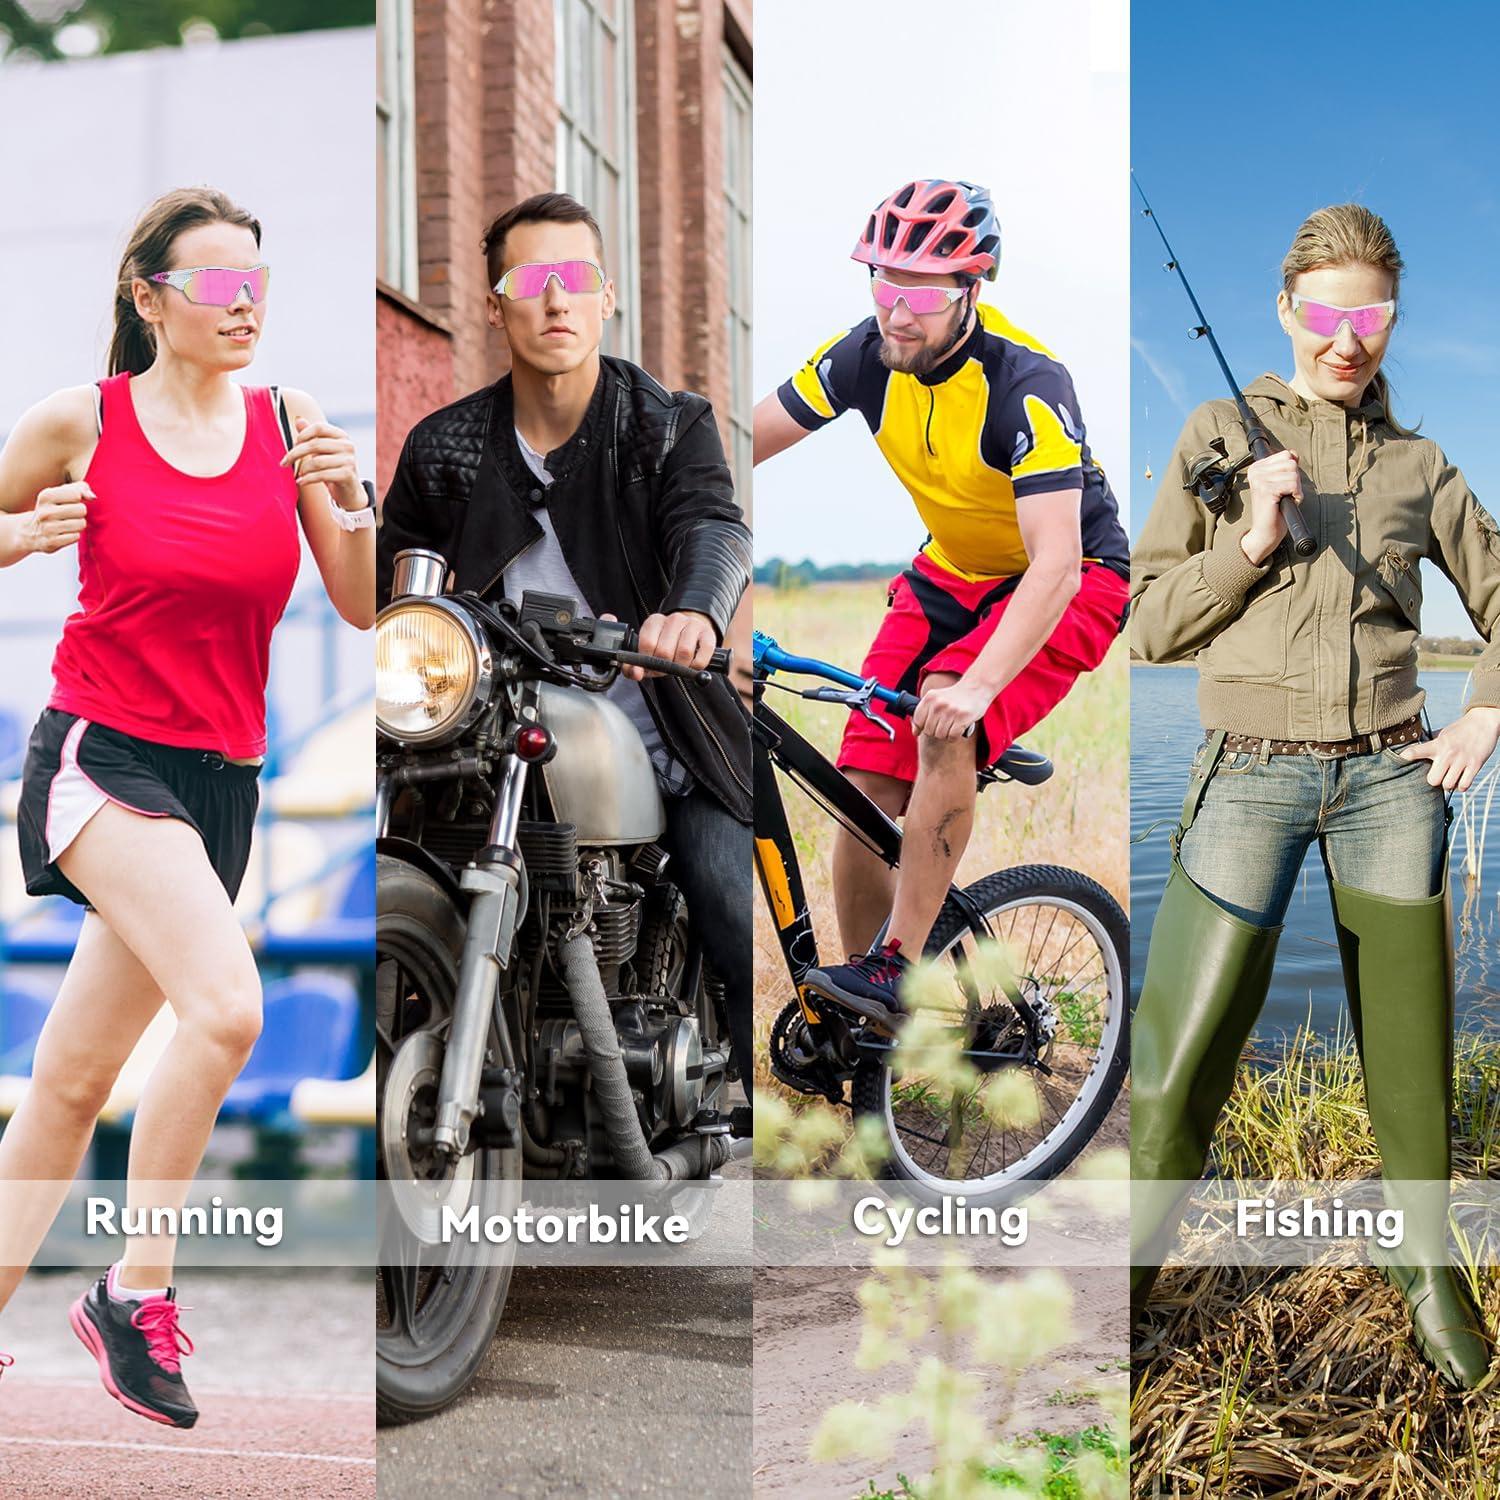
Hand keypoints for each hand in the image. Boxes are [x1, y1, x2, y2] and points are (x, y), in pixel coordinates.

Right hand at [22, 481, 90, 554]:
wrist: (30, 531)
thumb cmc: (53, 508)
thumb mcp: (61, 493)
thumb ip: (80, 489)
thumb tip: (92, 497)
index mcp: (46, 496)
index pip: (76, 494)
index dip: (78, 499)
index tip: (69, 502)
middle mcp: (46, 512)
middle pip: (82, 510)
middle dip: (80, 513)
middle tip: (69, 515)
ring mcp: (48, 528)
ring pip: (81, 524)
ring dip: (78, 525)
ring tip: (67, 524)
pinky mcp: (52, 542)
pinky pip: (76, 537)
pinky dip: (73, 535)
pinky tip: (63, 533)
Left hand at [281, 418, 363, 511]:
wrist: (349, 490)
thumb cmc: (332, 467)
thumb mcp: (322, 450)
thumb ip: (311, 435)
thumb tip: (298, 420)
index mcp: (341, 435)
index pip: (319, 427)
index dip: (303, 435)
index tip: (293, 444)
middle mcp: (347, 445)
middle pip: (315, 444)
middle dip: (295, 454)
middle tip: (284, 462)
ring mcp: (349, 460)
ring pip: (317, 461)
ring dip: (303, 469)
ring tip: (298, 474)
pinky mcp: (347, 475)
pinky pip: (322, 475)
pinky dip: (308, 479)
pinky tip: (301, 481)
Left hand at [627, 610, 716, 680]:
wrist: (689, 633)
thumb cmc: (665, 646)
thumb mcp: (647, 653)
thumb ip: (634, 666)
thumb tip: (636, 673)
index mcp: (655, 621)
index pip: (647, 643)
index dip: (648, 661)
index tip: (651, 665)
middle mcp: (673, 619)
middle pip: (665, 650)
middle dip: (664, 666)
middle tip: (666, 668)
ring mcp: (692, 624)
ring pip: (684, 652)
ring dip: (681, 666)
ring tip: (679, 665)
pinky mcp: (708, 634)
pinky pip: (702, 656)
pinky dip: (697, 666)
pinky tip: (692, 663)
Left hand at [912, 676, 990, 739]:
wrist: (977, 687)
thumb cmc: (955, 697)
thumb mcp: (936, 699)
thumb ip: (924, 713)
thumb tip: (915, 732)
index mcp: (929, 698)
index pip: (918, 721)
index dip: (923, 726)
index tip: (930, 725)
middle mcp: (938, 704)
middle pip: (929, 731)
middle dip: (936, 731)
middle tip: (946, 723)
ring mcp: (950, 711)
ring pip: (940, 735)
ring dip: (946, 734)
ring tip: (952, 724)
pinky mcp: (962, 718)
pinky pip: (952, 737)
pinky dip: (955, 736)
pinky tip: (959, 728)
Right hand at [1240, 449, 1300, 565]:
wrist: (1265, 532)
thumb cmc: (1274, 510)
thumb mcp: (1280, 483)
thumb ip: (1286, 467)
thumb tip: (1294, 454)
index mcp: (1257, 467)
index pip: (1286, 454)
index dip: (1292, 472)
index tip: (1282, 486)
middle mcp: (1255, 472)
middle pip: (1291, 463)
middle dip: (1294, 480)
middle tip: (1284, 494)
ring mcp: (1260, 480)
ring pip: (1294, 473)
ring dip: (1295, 489)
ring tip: (1284, 499)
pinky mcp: (1266, 490)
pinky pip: (1293, 485)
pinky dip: (1296, 495)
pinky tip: (1286, 503)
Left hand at [1400, 707, 1499, 791]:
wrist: (1483, 722)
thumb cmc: (1460, 730)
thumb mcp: (1442, 734)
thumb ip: (1429, 744)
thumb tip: (1411, 750)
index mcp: (1437, 744)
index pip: (1416, 751)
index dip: (1408, 756)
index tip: (1402, 758)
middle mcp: (1448, 753)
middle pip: (1432, 780)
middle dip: (1434, 780)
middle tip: (1439, 775)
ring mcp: (1462, 760)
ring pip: (1447, 785)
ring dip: (1448, 784)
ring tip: (1450, 777)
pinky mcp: (1475, 765)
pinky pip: (1464, 785)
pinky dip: (1461, 786)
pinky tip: (1461, 779)